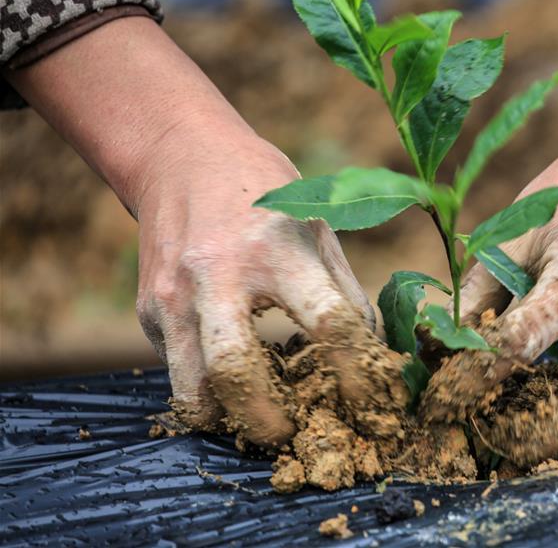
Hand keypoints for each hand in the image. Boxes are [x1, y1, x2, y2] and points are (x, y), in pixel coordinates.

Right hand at [4, 17, 374, 446]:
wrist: (181, 156)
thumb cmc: (262, 191)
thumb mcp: (316, 224)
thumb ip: (344, 290)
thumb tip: (374, 352)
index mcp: (278, 248)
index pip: (330, 323)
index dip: (359, 371)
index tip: (372, 402)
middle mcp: (218, 273)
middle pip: (237, 371)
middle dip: (269, 420)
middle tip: (292, 435)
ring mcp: (175, 294)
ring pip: (192, 388)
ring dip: (228, 417)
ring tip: (258, 418)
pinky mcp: (150, 308)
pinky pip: (178, 369)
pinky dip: (206, 388)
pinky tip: (232, 377)